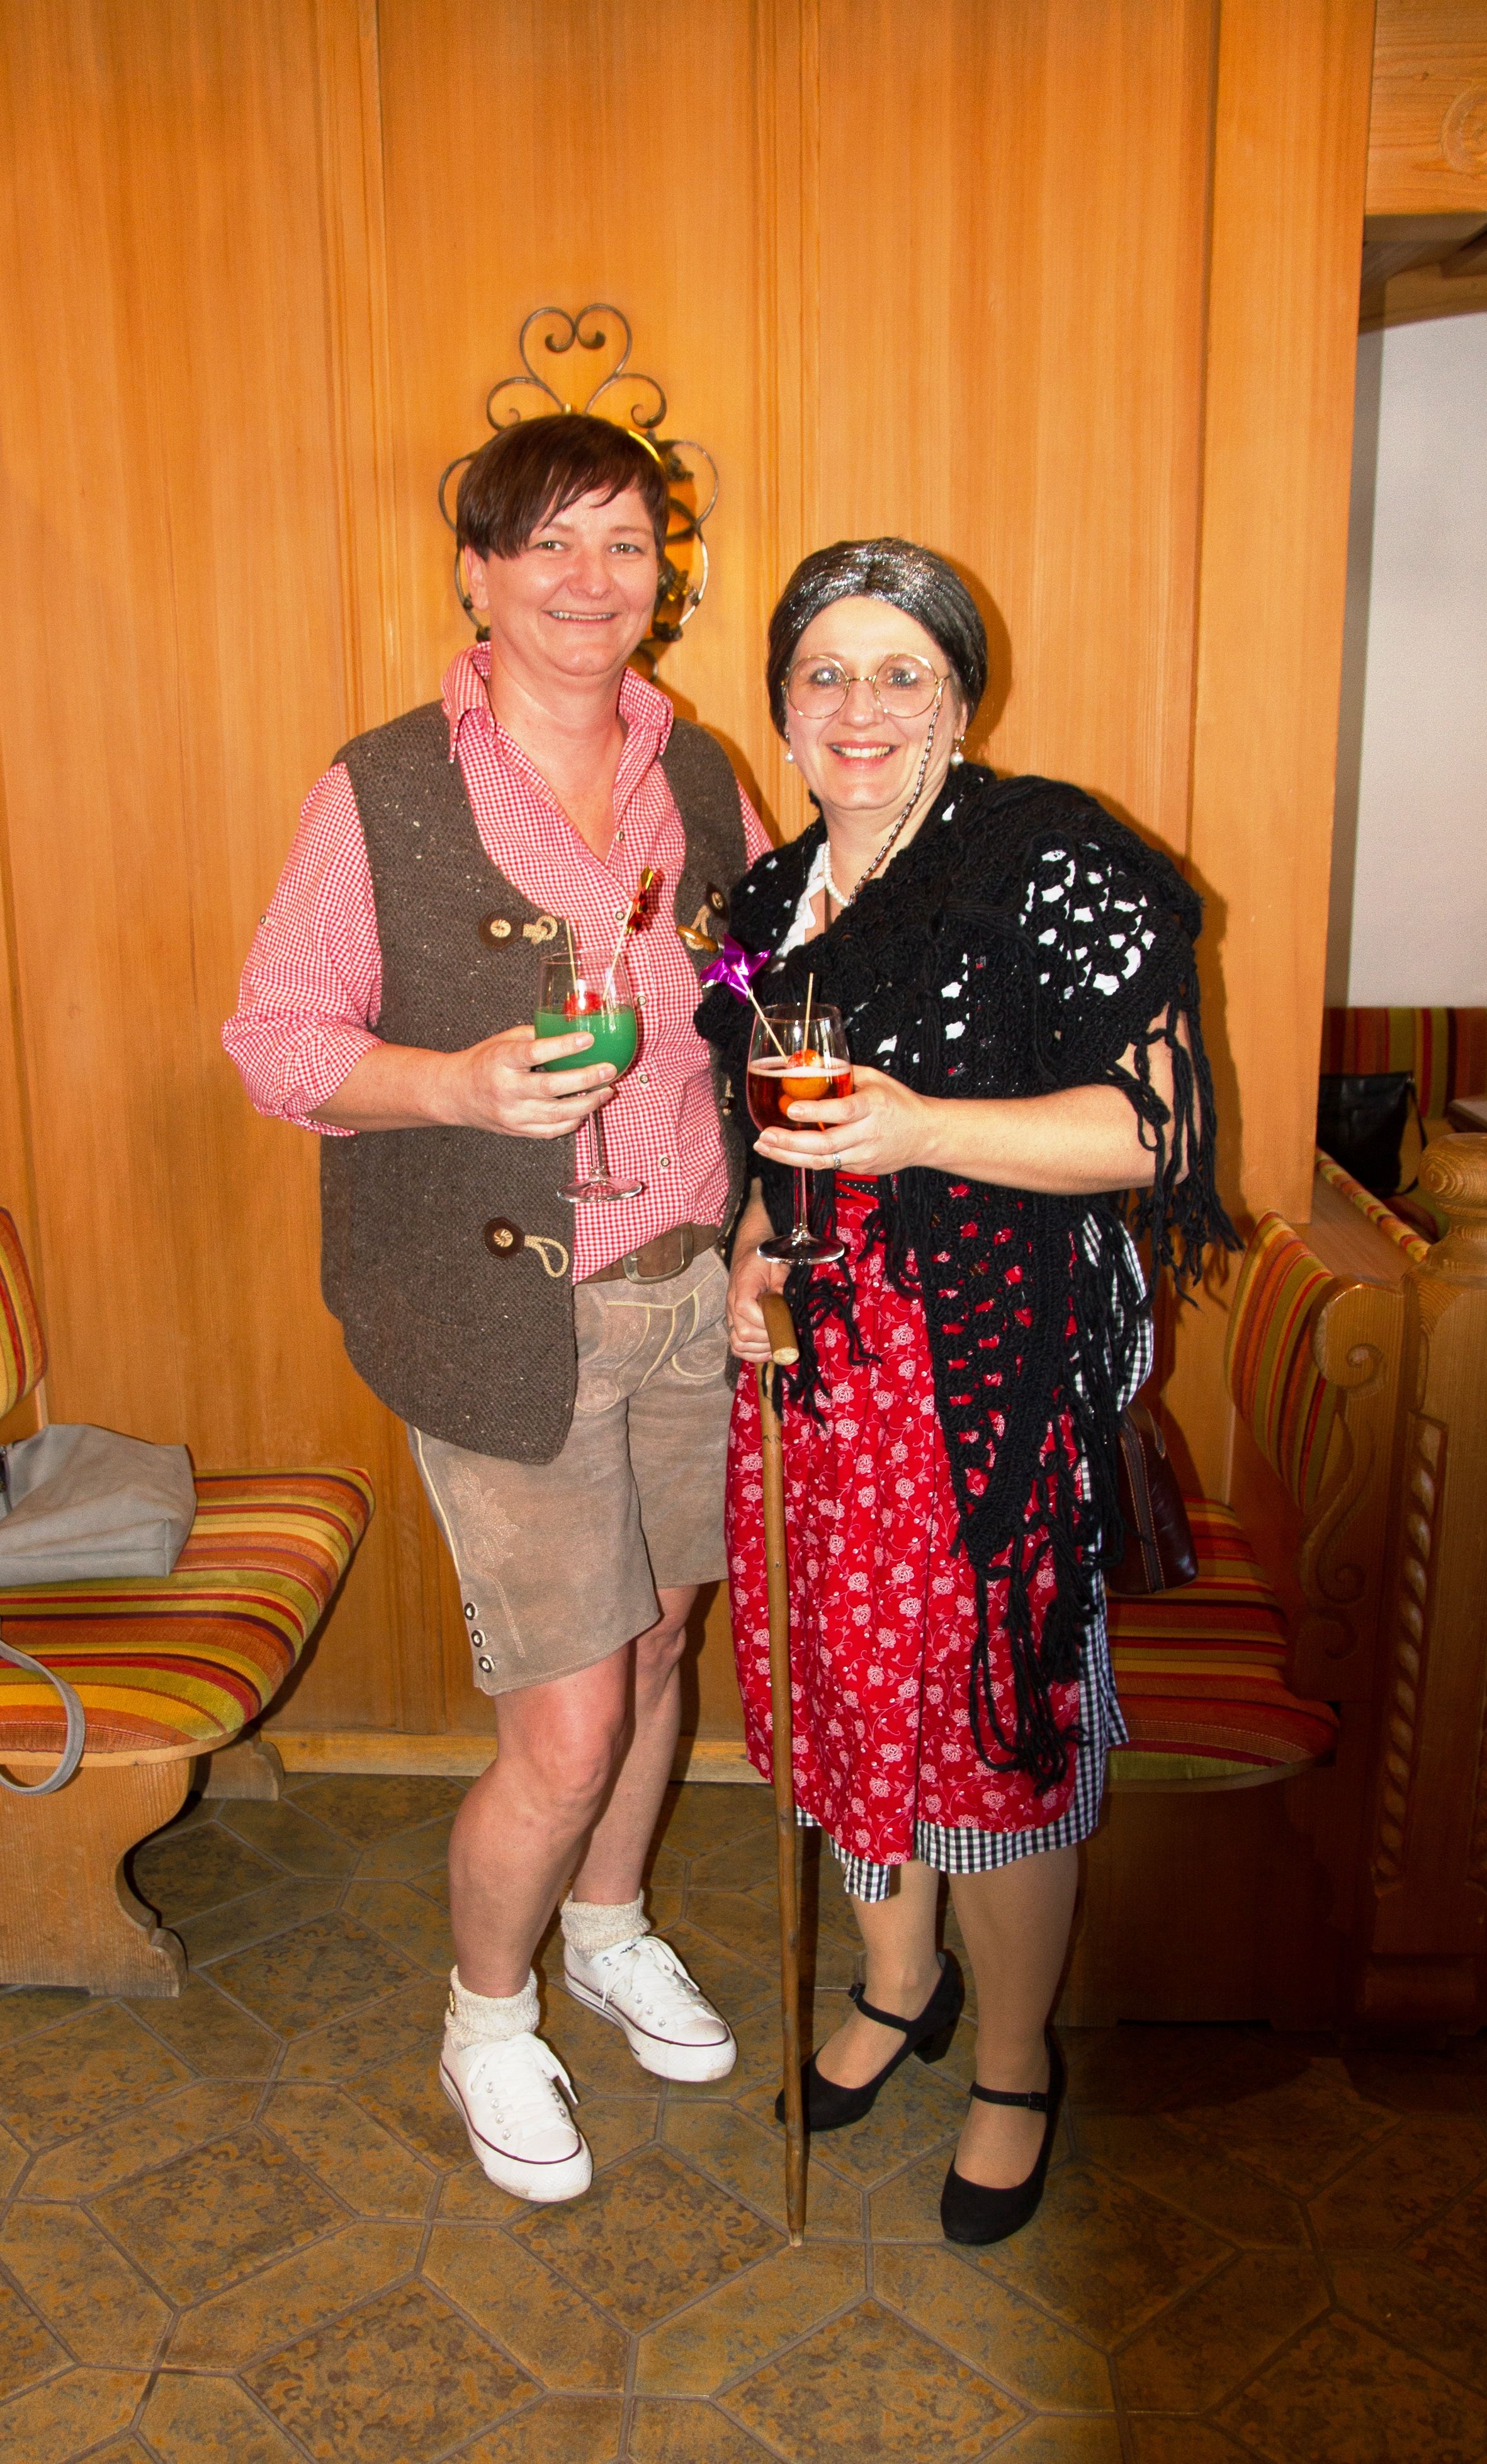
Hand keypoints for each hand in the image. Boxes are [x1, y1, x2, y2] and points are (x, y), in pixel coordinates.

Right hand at [440, 1023, 616, 1138]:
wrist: (456, 1094)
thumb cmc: (483, 1063)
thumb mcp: (503, 1041)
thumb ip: (535, 1035)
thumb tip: (571, 1029)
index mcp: (501, 1061)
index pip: (534, 1052)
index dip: (563, 1046)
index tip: (588, 1039)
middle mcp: (506, 1089)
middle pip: (551, 1087)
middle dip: (585, 1078)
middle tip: (608, 1069)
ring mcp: (512, 1114)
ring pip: (557, 1113)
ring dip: (588, 1103)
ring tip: (606, 1091)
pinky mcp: (518, 1131)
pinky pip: (552, 1130)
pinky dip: (573, 1121)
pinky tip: (586, 1109)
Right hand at [726, 1206, 789, 1360]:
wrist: (750, 1250)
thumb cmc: (766, 1256)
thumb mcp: (778, 1265)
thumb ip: (781, 1286)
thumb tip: (787, 1308)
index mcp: (742, 1286)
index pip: (745, 1310)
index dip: (765, 1321)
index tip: (782, 1320)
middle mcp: (732, 1303)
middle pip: (742, 1333)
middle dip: (767, 1339)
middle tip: (785, 1335)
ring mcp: (731, 1315)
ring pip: (738, 1343)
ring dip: (760, 1350)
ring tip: (778, 1346)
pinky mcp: (735, 1322)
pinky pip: (737, 1345)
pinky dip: (751, 1353)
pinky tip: (767, 1351)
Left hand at [753, 1063, 936, 1179]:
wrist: (926, 1135)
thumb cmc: (899, 1103)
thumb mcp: (876, 1079)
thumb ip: (844, 1073)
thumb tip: (810, 1065)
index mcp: (873, 1106)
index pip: (843, 1112)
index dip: (816, 1112)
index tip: (791, 1109)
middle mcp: (868, 1134)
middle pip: (825, 1144)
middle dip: (790, 1142)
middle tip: (765, 1135)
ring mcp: (864, 1155)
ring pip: (822, 1161)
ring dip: (789, 1155)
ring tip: (764, 1146)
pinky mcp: (860, 1168)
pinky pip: (828, 1165)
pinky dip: (803, 1159)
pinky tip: (784, 1151)